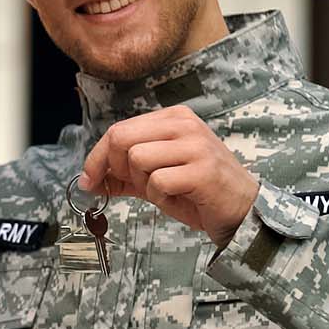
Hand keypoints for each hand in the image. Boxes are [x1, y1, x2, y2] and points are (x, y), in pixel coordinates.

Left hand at [79, 107, 258, 248]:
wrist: (241, 210)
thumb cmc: (196, 191)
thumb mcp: (156, 176)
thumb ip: (124, 173)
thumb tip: (88, 180)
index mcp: (174, 118)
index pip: (119, 129)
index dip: (97, 157)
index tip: (89, 180)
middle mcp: (185, 125)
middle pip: (122, 138)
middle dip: (114, 168)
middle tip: (130, 186)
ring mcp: (195, 146)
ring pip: (137, 158)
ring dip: (142, 184)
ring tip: (164, 191)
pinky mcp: (202, 171)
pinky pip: (157, 183)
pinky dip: (160, 198)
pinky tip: (178, 198)